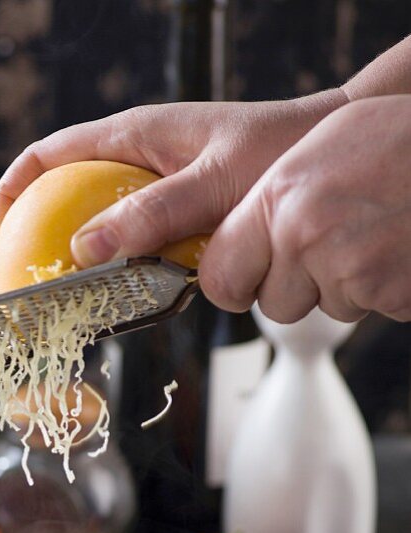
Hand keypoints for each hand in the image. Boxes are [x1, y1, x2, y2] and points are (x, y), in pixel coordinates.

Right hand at [0, 92, 344, 263]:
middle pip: (64, 203)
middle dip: (43, 247)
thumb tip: (85, 249)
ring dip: (94, 269)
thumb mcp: (212, 183)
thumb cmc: (277, 152)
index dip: (9, 201)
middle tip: (36, 295)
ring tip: (88, 302)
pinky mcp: (177, 222)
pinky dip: (132, 276)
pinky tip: (142, 296)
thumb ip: (152, 214)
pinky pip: (138, 252)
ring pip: (103, 235)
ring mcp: (155, 194)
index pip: (43, 161)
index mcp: (130, 137)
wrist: (324, 157)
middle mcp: (135, 164)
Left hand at [199, 96, 410, 322]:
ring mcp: (349, 271)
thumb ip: (271, 200)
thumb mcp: (321, 149)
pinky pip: (371, 308)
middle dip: (295, 290)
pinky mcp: (389, 296)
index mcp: (278, 198)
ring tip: (375, 233)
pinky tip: (398, 248)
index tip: (241, 282)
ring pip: (325, 309)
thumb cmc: (398, 142)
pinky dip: (386, 288)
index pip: (219, 276)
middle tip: (328, 251)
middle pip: (273, 306)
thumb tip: (231, 246)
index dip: (231, 284)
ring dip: (347, 286)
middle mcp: (306, 237)